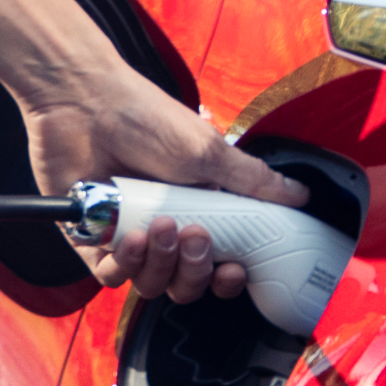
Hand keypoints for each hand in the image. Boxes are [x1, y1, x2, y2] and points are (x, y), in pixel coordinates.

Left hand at [22, 71, 305, 305]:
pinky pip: (112, 277)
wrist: (84, 101)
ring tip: (157, 224)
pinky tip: (126, 235)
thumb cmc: (145, 117)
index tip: (234, 269)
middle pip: (188, 283)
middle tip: (195, 233)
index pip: (219, 265)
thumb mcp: (209, 151)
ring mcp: (127, 237)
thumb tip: (301, 194)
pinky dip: (123, 264)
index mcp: (197, 211)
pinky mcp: (91, 241)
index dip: (227, 277)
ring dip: (160, 262)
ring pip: (151, 284)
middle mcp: (164, 228)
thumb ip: (253, 181)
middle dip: (195, 269)